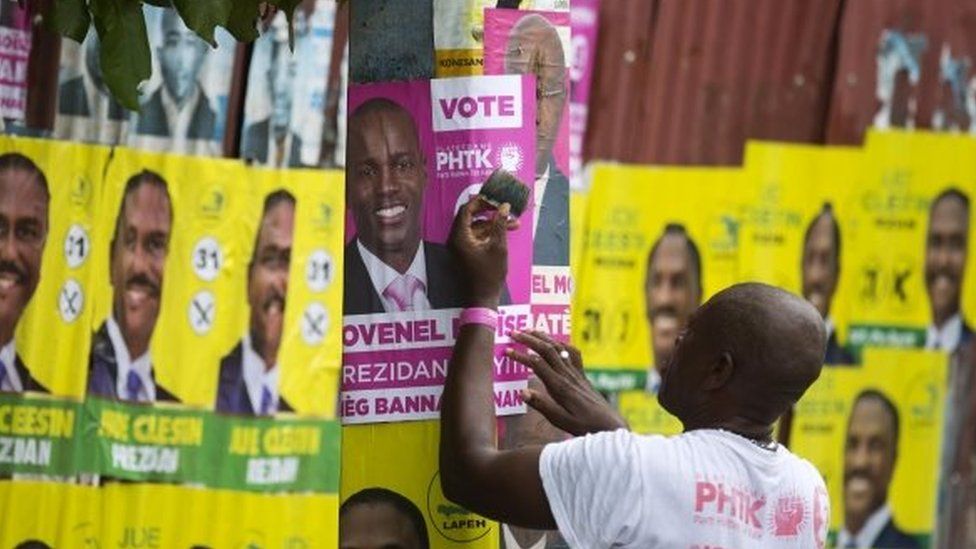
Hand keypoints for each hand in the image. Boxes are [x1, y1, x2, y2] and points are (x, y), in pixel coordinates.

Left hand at [449, 197, 519, 308]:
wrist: (482, 298)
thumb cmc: (489, 275)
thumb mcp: (498, 247)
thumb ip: (500, 224)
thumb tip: (504, 206)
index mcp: (459, 237)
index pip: (466, 210)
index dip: (481, 201)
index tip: (495, 198)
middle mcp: (455, 240)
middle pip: (470, 217)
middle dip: (489, 211)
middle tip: (504, 207)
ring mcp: (460, 247)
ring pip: (476, 228)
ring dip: (493, 224)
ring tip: (514, 222)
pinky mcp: (465, 253)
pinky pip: (476, 237)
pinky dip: (489, 233)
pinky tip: (506, 232)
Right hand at [507, 331, 627, 435]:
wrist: (609, 426)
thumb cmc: (583, 426)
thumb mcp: (560, 421)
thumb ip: (541, 405)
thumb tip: (521, 392)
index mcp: (559, 386)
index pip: (536, 364)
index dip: (520, 355)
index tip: (506, 351)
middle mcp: (568, 375)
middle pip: (546, 349)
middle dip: (528, 339)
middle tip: (513, 332)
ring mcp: (576, 373)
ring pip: (559, 348)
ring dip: (543, 337)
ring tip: (530, 330)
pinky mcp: (583, 375)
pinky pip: (572, 353)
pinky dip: (562, 344)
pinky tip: (557, 342)